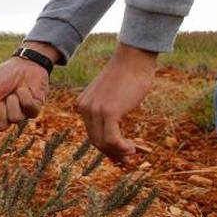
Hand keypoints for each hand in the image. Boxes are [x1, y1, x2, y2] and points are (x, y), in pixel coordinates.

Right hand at [0, 47, 51, 131]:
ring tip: (14, 92)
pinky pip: (29, 108)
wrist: (23, 63)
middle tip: (1, 99)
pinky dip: (24, 96)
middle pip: (1, 127)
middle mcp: (8, 116)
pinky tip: (24, 89)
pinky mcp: (35, 109)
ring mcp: (22, 114)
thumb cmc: (5, 76)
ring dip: (13, 101)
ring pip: (15, 118)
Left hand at [75, 44, 156, 161]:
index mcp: (82, 105)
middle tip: (127, 158)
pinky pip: (111, 139)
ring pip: (103, 143)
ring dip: (118, 152)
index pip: (91, 133)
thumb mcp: (112, 97)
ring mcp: (95, 110)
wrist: (133, 59)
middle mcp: (84, 108)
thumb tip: (115, 134)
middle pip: (95, 140)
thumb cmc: (128, 76)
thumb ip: (109, 112)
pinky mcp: (108, 111)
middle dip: (111, 152)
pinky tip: (131, 147)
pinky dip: (121, 148)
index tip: (120, 152)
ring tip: (131, 152)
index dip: (106, 146)